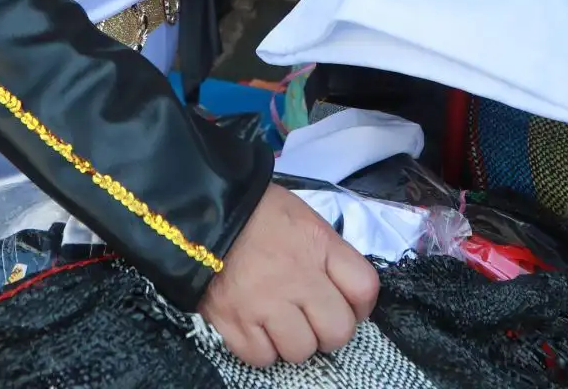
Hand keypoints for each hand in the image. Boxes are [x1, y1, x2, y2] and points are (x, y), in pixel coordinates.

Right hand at [200, 185, 379, 366]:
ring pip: (300, 351)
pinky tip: (255, 327)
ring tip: (279, 322)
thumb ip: (329, 252)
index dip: (361, 305)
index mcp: (318, 246)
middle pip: (337, 332)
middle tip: (311, 318)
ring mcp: (264, 304)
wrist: (202, 209)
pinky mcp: (232, 322)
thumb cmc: (257, 212)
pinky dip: (261, 349)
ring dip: (293, 342)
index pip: (365, 289)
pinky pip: (261, 358)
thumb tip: (345, 289)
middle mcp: (297, 278)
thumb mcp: (303, 218)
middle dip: (328, 331)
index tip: (349, 306)